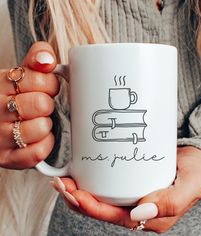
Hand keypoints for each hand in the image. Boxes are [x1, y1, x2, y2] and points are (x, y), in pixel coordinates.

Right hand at [0, 41, 58, 168]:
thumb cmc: (17, 98)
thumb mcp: (23, 74)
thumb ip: (38, 59)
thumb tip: (47, 59)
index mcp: (2, 83)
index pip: (42, 79)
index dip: (51, 85)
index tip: (46, 89)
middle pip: (42, 104)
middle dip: (47, 105)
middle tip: (40, 107)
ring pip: (40, 127)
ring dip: (45, 126)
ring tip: (36, 122)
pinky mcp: (6, 157)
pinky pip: (37, 152)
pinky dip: (44, 145)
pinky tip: (37, 139)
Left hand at [52, 146, 200, 232]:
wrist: (198, 162)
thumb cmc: (194, 175)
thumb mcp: (187, 188)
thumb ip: (167, 204)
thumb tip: (139, 215)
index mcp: (149, 217)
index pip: (115, 217)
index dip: (92, 208)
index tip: (75, 194)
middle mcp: (136, 210)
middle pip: (101, 210)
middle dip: (77, 199)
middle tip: (61, 184)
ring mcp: (132, 196)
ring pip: (99, 199)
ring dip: (79, 191)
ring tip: (62, 179)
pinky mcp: (129, 183)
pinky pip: (105, 188)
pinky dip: (89, 182)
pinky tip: (79, 173)